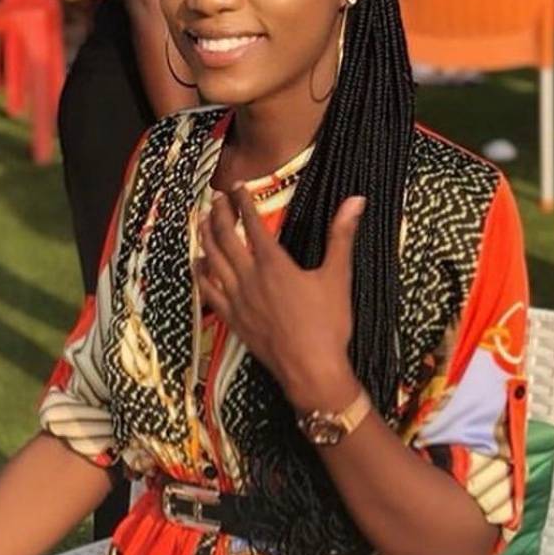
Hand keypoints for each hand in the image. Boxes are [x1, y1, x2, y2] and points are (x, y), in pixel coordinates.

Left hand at [196, 184, 364, 411]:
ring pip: (212, 261)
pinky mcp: (233, 320)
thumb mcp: (338, 277)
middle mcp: (249, 278)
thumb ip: (341, 236)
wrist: (311, 370)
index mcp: (273, 264)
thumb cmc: (327, 326)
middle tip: (215, 198)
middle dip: (218, 214)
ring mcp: (237, 300)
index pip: (253, 222)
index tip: (236, 184)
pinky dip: (201, 274)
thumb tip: (355, 201)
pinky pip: (209, 292)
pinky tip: (198, 265)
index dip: (242, 200)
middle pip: (225, 237)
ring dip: (205, 237)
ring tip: (200, 221)